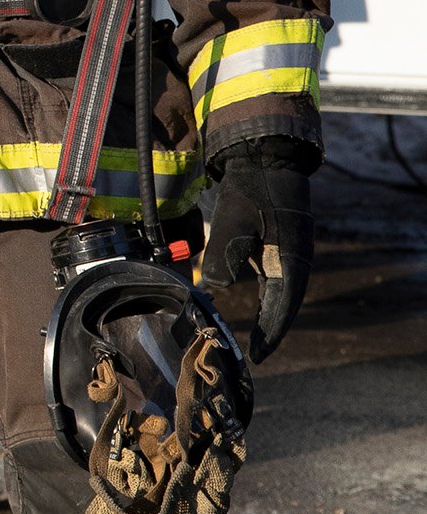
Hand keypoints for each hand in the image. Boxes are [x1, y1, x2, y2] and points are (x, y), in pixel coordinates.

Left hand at [203, 137, 313, 360]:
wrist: (264, 159)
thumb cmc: (250, 190)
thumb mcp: (234, 222)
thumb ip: (227, 256)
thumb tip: (217, 289)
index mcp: (292, 258)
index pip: (283, 306)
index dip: (271, 332)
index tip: (259, 355)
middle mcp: (295, 259)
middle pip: (284, 304)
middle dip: (270, 329)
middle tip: (253, 353)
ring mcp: (289, 252)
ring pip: (279, 292)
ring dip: (266, 313)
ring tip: (250, 336)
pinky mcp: (280, 245)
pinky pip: (274, 277)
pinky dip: (264, 294)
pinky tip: (250, 303)